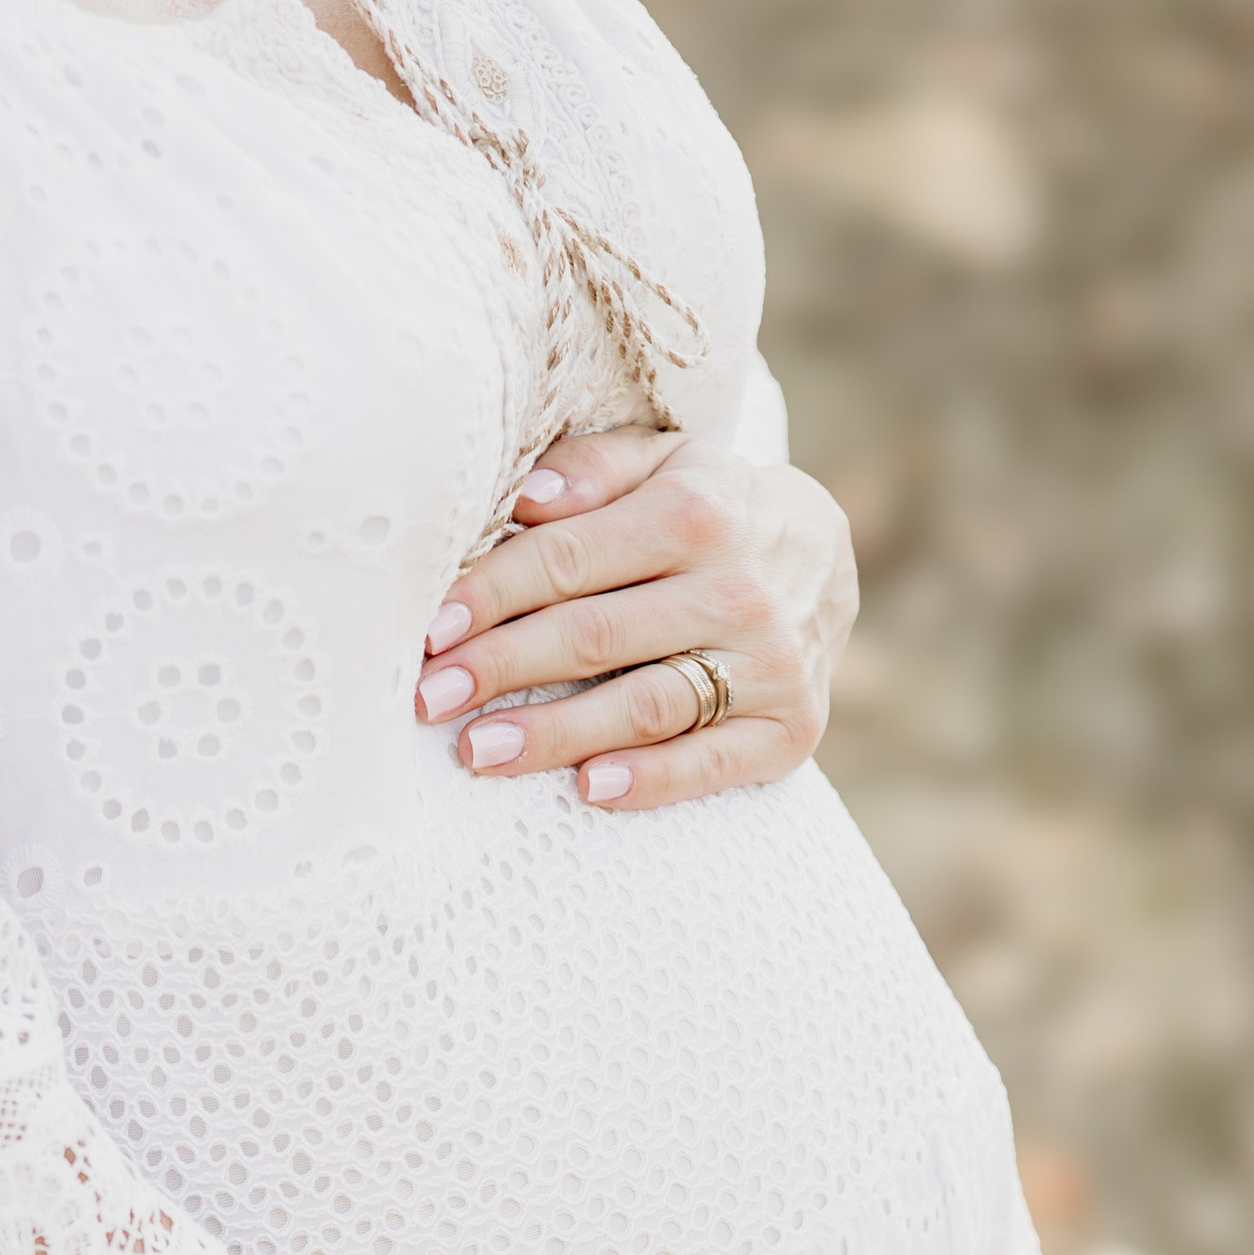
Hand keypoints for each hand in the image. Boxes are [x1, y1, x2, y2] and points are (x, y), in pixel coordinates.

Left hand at [415, 427, 858, 810]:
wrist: (824, 557)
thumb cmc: (708, 511)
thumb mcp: (661, 465)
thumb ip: (593, 471)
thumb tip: (525, 499)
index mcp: (696, 511)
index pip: (569, 559)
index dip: (493, 596)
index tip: (431, 631)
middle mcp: (736, 588)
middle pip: (596, 636)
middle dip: (502, 669)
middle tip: (429, 699)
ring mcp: (769, 663)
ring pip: (644, 705)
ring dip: (555, 734)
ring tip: (480, 752)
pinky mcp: (790, 728)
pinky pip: (711, 763)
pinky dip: (650, 780)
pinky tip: (587, 789)